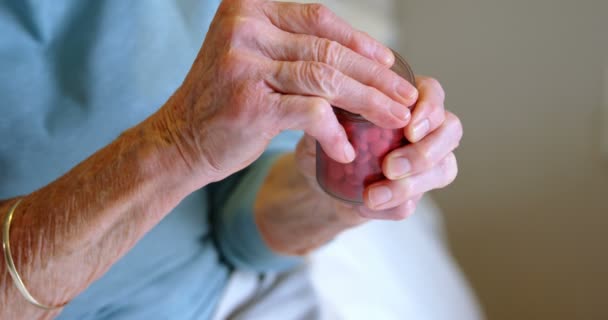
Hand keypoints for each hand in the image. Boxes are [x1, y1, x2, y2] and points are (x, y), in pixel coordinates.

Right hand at [155, 0, 416, 184]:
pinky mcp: (249, 103)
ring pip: (326, 79)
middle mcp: (244, 28)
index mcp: (249, 8)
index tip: (389, 63)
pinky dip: (334, 132)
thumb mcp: (257, 60)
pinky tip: (348, 150)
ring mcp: (244, 64)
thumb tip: (363, 55)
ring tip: (395, 119)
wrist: (180, 140)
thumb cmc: (228, 101)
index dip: (360, 42)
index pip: (319, 19)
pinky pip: (310, 113)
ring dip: (368, 102)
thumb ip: (297, 48)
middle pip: (328, 49)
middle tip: (405, 96)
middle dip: (374, 76)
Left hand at [294, 76, 461, 220]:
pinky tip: (363, 205)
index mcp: (404, 100)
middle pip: (451, 130)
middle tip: (390, 166)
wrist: (316, 181)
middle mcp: (423, 128)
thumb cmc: (323, 139)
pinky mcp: (411, 195)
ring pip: (443, 170)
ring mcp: (423, 164)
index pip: (433, 93)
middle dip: (425, 151)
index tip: (408, 129)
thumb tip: (326, 109)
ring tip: (372, 195)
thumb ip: (327, 112)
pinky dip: (390, 207)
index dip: (429, 110)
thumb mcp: (318, 121)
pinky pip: (413, 204)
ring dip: (409, 185)